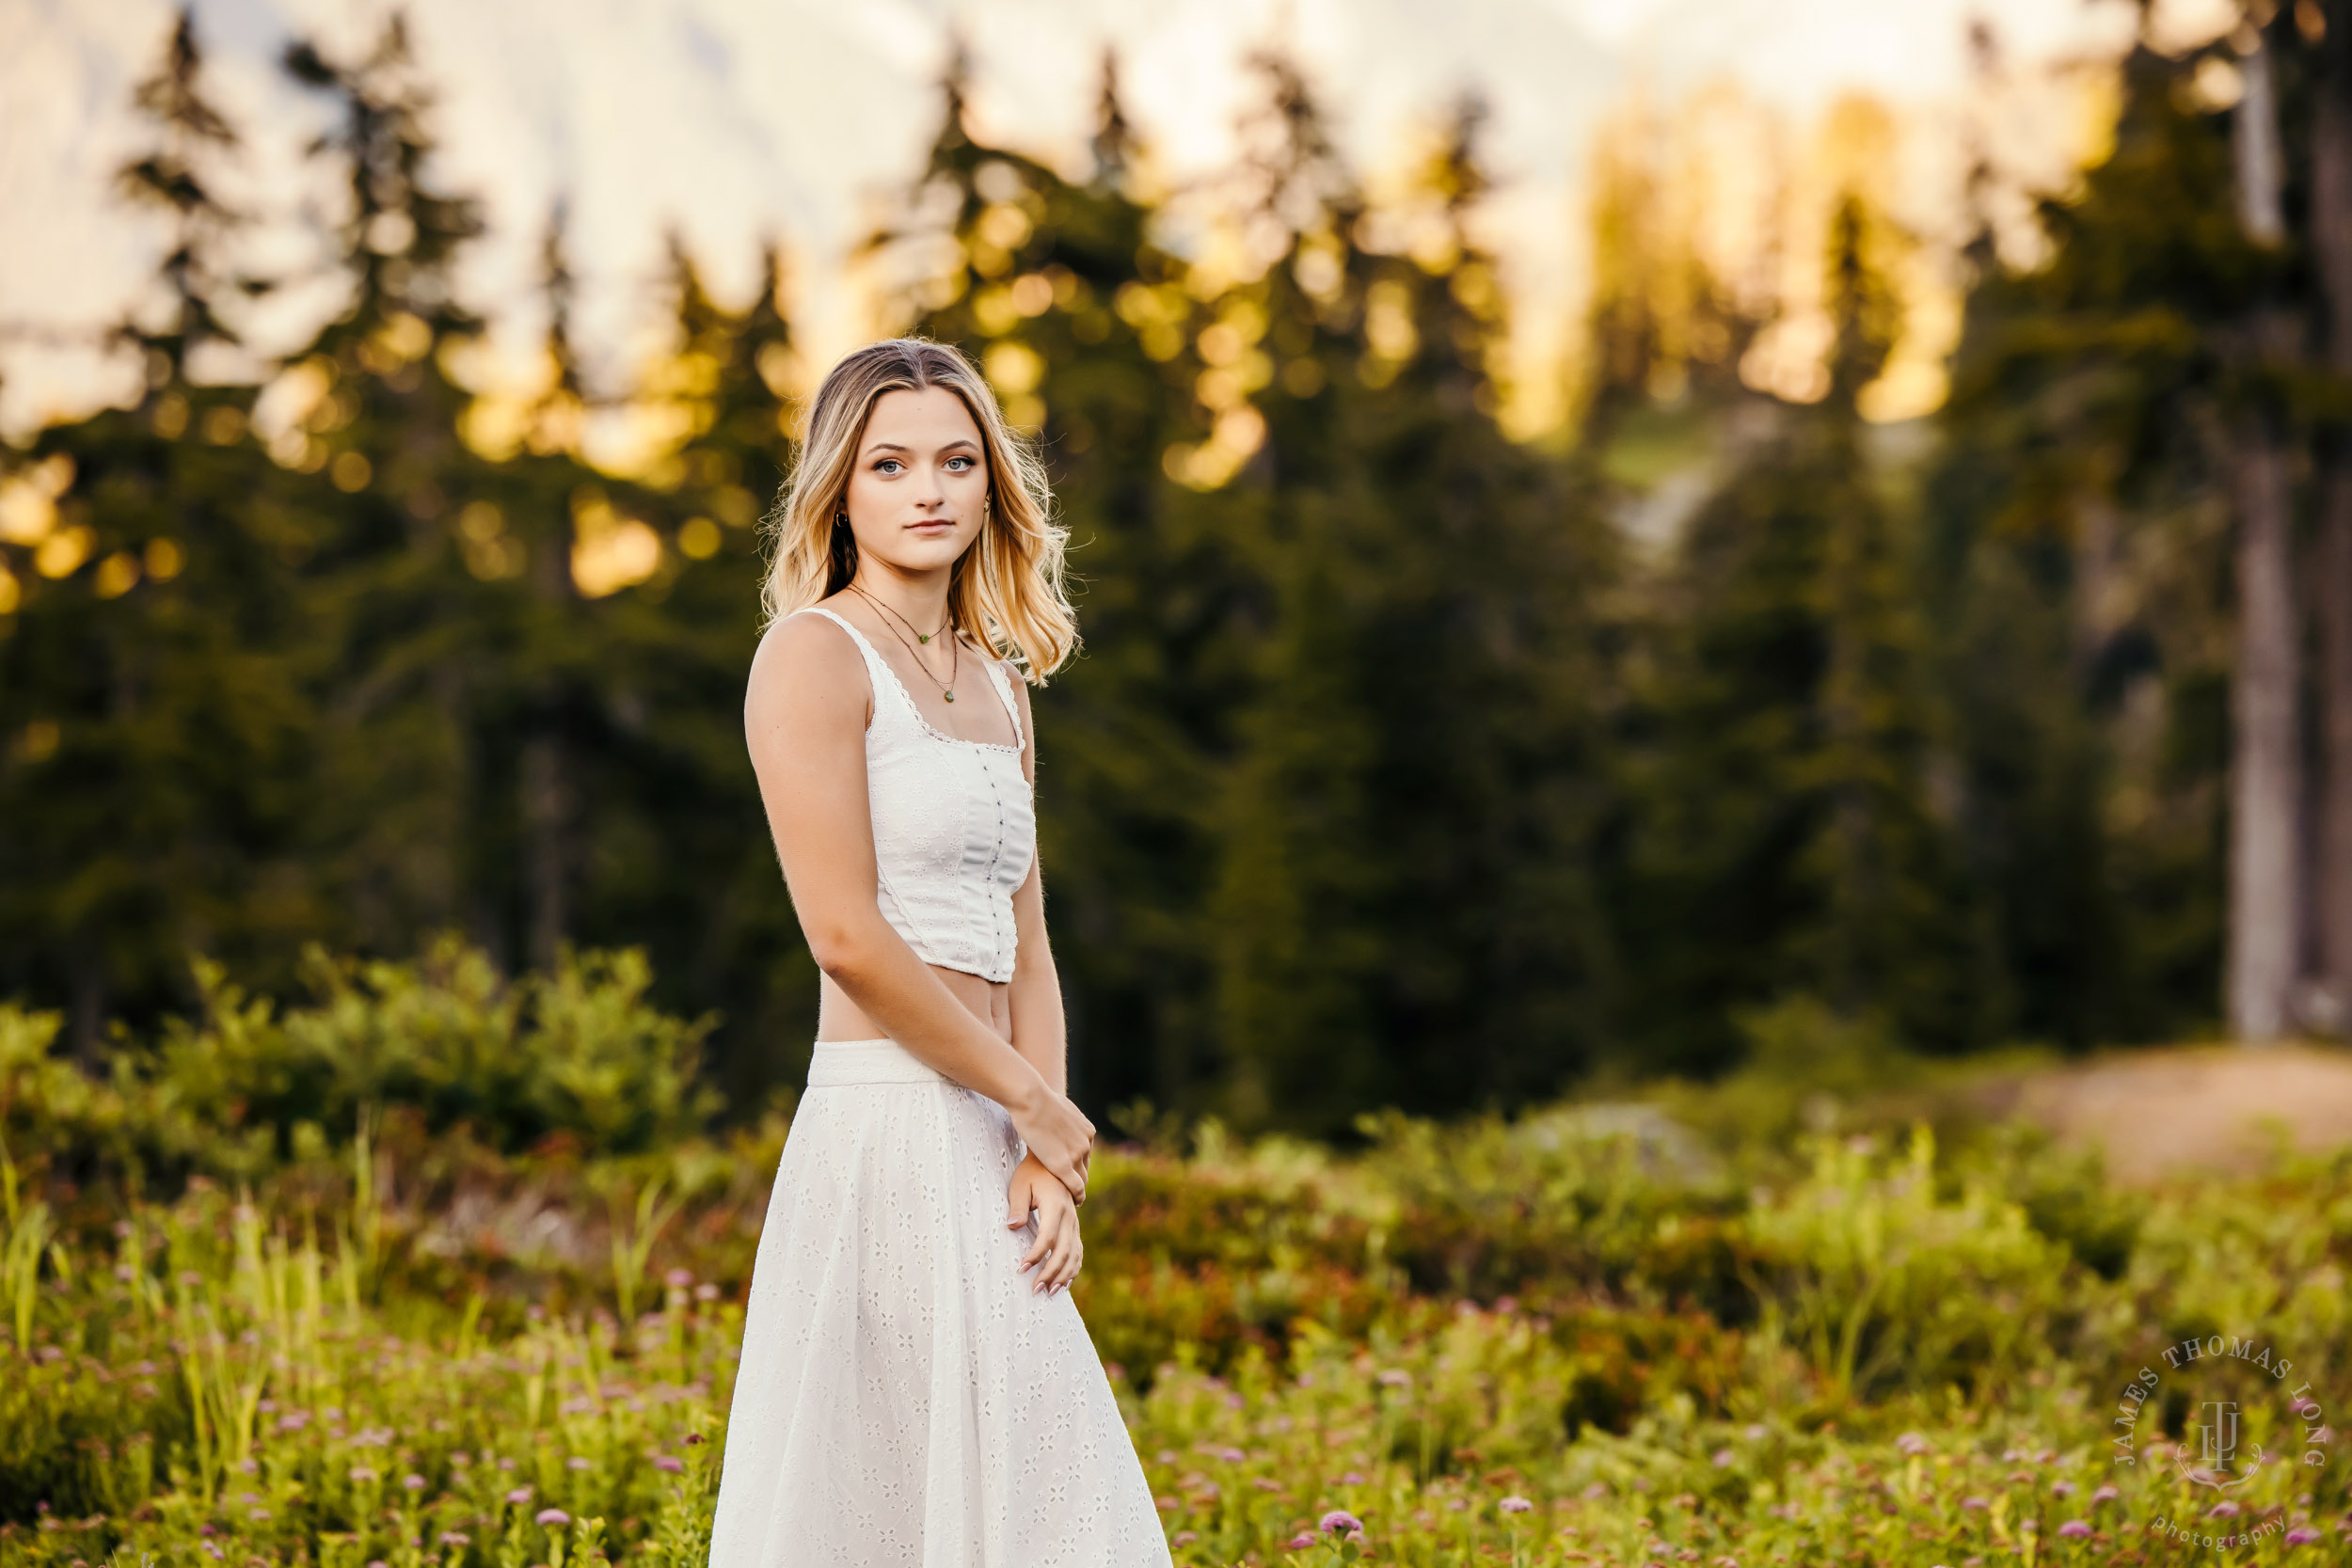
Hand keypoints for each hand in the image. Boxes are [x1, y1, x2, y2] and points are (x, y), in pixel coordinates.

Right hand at [1005, 1080, 1093, 1204]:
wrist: (1031, 1099)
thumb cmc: (1038, 1099)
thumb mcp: (1060, 1106)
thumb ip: (1064, 1117)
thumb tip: (1058, 1115)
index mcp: (1088, 1131)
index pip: (1086, 1154)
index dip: (1078, 1164)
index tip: (1072, 1173)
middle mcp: (1086, 1143)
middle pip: (1085, 1167)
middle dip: (1078, 1177)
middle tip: (1071, 1190)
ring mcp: (1076, 1155)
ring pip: (1082, 1178)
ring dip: (1077, 1188)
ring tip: (1071, 1199)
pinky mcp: (1063, 1165)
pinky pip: (1075, 1186)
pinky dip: (1076, 1195)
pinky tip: (1074, 1202)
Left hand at [1006, 1152, 1083, 1295]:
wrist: (1054, 1163)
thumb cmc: (1031, 1173)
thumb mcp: (1019, 1185)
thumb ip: (1017, 1207)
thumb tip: (1012, 1227)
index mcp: (1055, 1205)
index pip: (1047, 1237)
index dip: (1035, 1256)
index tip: (1021, 1269)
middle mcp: (1069, 1216)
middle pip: (1063, 1251)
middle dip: (1049, 1273)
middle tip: (1034, 1289)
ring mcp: (1074, 1222)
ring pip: (1074, 1255)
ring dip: (1063, 1275)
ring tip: (1049, 1293)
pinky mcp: (1074, 1227)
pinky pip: (1078, 1251)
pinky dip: (1073, 1269)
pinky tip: (1064, 1283)